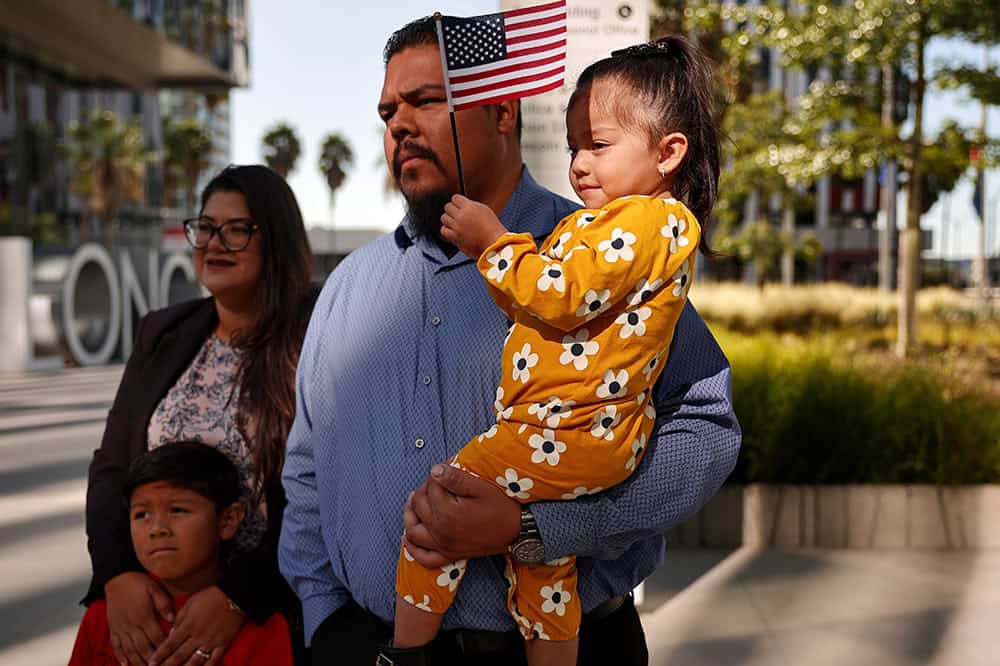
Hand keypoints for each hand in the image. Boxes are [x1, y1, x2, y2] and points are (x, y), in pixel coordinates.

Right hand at [104, 571, 172, 665]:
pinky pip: (116, 645)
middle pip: (143, 647)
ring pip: (129, 649)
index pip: (156, 637)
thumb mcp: (154, 588)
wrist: (115, 577)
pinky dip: (120, 656)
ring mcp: (121, 627)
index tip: (170, 656)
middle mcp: (131, 625)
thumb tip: (173, 619)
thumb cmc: (137, 582)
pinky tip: (125, 664)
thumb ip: (164, 604)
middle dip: (151, 660)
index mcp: (144, 616)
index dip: (163, 648)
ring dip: (137, 661)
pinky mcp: (113, 627)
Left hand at [148, 586, 244, 665]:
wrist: (235, 595)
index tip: (151, 663)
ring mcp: (211, 642)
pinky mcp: (223, 645)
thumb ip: (179, 619)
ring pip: (194, 661)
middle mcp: (197, 636)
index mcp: (188, 625)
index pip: (170, 644)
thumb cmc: (211, 597)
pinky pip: (213, 660)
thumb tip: (171, 634)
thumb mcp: (190, 603)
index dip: (159, 655)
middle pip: (179, 656)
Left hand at [402, 464, 520, 567]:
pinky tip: (408, 537)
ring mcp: (443, 545)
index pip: (431, 487)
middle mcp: (440, 531)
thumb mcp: (481, 488)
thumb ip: (455, 478)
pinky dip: (413, 549)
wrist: (518, 532)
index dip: (437, 473)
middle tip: (435, 480)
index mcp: (447, 513)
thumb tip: (434, 470)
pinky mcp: (449, 554)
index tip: (447, 465)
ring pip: (413, 531)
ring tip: (412, 501)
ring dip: (409, 515)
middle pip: (419, 506)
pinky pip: (424, 557)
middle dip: (423, 489)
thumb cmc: (501, 508)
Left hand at [440, 195, 507, 258]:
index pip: (455, 198)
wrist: (494, 243)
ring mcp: (457, 227)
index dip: (457, 201)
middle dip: (452, 209)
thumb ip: (471, 205)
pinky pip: (443, 230)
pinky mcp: (455, 237)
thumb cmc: (492, 227)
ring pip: (444, 218)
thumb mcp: (484, 210)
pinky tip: (452, 230)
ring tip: (454, 222)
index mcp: (469, 207)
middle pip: (447, 207)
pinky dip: (446, 230)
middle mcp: (461, 215)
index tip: (458, 205)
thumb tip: (462, 205)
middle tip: (456, 214)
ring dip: (448, 219)